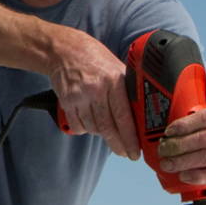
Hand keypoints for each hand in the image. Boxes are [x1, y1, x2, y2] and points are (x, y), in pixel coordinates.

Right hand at [49, 30, 138, 159]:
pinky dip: (85, 129)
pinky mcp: (67, 102)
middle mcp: (96, 89)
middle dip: (118, 144)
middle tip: (125, 154)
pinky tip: (88, 120)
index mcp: (114, 81)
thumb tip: (141, 114)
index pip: (124, 116)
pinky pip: (78, 126)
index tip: (135, 151)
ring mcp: (80, 96)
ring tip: (105, 128)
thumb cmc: (95, 59)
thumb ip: (127, 89)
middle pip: (108, 127)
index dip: (130, 137)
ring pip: (93, 128)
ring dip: (101, 133)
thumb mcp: (117, 68)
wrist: (65, 51)